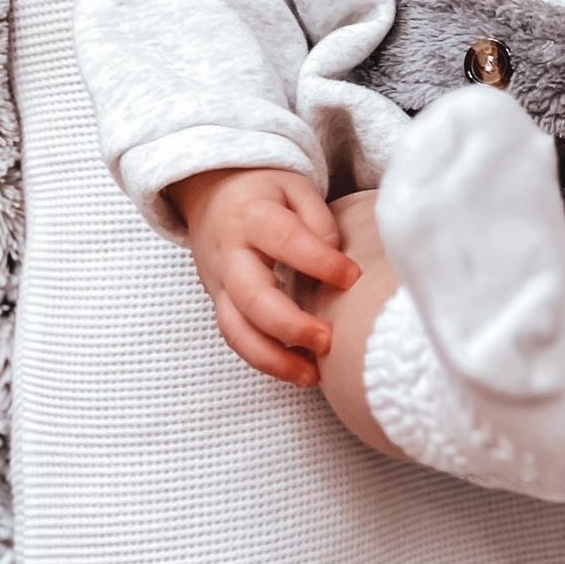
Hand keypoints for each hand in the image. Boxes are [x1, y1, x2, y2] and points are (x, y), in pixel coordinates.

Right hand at [166, 166, 360, 388]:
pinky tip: (300, 371)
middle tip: (327, 340)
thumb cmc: (264, 193)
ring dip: (274, 359)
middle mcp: (230, 255)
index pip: (286, 242)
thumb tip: (336, 261)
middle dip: (289, 325)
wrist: (212, 195)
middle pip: (251, 297)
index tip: (352, 277)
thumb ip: (318, 220)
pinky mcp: (221, 305)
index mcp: (253, 217)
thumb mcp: (294, 187)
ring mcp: (220, 284)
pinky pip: (237, 339)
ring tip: (314, 376)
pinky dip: (266, 360)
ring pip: (236, 330)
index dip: (320, 262)